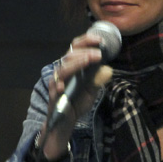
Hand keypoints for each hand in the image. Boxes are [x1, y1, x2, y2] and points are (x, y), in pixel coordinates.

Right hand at [41, 31, 112, 160]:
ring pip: (63, 67)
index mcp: (73, 66)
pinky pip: (56, 86)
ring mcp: (57, 81)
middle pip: (69, 54)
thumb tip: (108, 69)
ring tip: (90, 59)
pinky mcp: (54, 94)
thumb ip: (98, 79)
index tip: (100, 40)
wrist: (66, 122)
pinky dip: (60, 83)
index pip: (76, 48)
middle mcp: (63, 70)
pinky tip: (65, 84)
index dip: (86, 41)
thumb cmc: (77, 102)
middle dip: (85, 52)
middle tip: (99, 53)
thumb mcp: (92, 90)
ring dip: (77, 62)